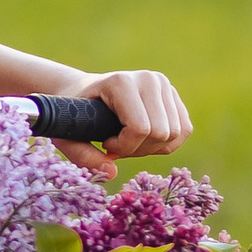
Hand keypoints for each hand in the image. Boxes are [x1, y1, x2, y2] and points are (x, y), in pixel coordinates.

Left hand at [61, 67, 192, 177]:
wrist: (83, 92)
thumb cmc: (74, 114)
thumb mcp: (67, 135)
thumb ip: (82, 155)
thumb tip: (111, 173)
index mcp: (121, 82)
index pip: (140, 128)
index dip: (124, 147)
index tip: (105, 143)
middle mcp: (149, 79)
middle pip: (161, 133)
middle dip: (138, 149)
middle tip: (116, 145)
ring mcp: (164, 85)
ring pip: (175, 134)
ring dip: (152, 148)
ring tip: (128, 140)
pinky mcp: (174, 95)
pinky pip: (184, 130)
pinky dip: (166, 144)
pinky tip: (143, 139)